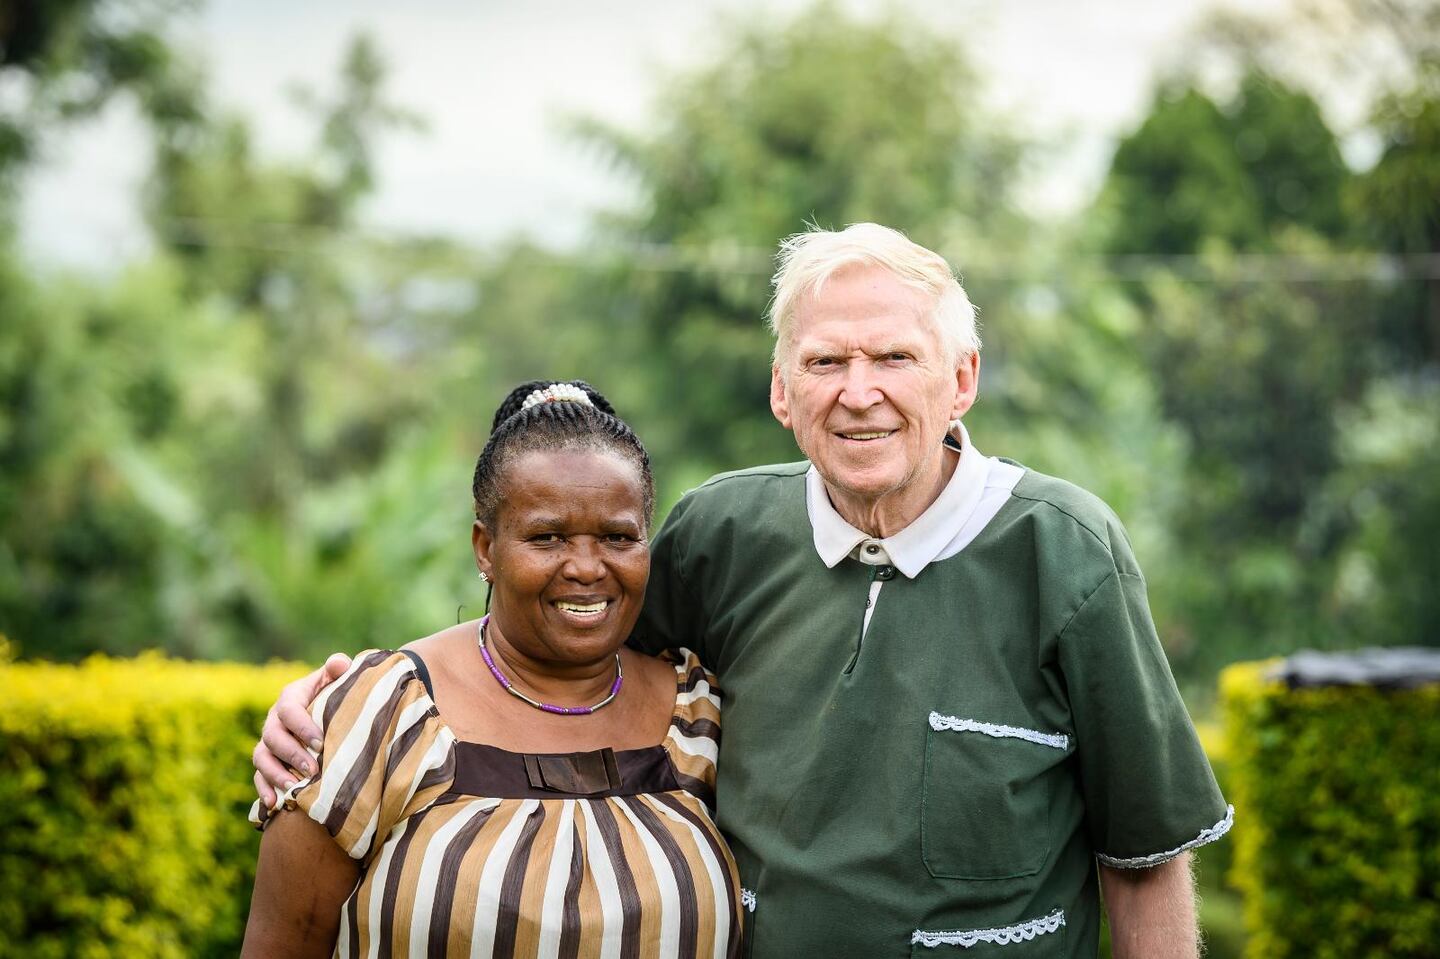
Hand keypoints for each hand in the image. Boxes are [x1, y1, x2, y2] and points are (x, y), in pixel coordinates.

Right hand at [252, 653, 351, 808]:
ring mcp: (268, 743)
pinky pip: (259, 777)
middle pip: (273, 737)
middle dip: (291, 754)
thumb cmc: (336, 696)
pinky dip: (265, 791)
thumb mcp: (338, 680)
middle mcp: (274, 720)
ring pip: (262, 758)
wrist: (329, 713)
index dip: (302, 727)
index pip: (289, 710)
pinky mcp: (267, 762)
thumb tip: (339, 662)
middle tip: (312, 770)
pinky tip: (275, 805)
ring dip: (275, 775)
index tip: (321, 743)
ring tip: (293, 788)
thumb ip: (339, 669)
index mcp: (290, 697)